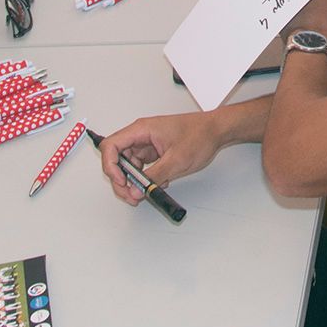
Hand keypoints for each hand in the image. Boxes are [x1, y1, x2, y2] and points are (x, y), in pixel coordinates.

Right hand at [100, 113, 229, 200]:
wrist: (216, 130)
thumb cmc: (199, 135)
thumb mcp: (176, 159)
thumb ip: (154, 177)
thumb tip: (136, 191)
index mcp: (141, 130)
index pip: (111, 146)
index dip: (110, 166)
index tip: (121, 182)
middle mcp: (140, 135)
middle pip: (117, 159)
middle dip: (121, 180)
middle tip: (131, 196)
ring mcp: (147, 144)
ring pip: (129, 166)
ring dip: (133, 182)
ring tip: (143, 194)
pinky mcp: (154, 152)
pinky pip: (142, 167)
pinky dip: (145, 179)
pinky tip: (157, 184)